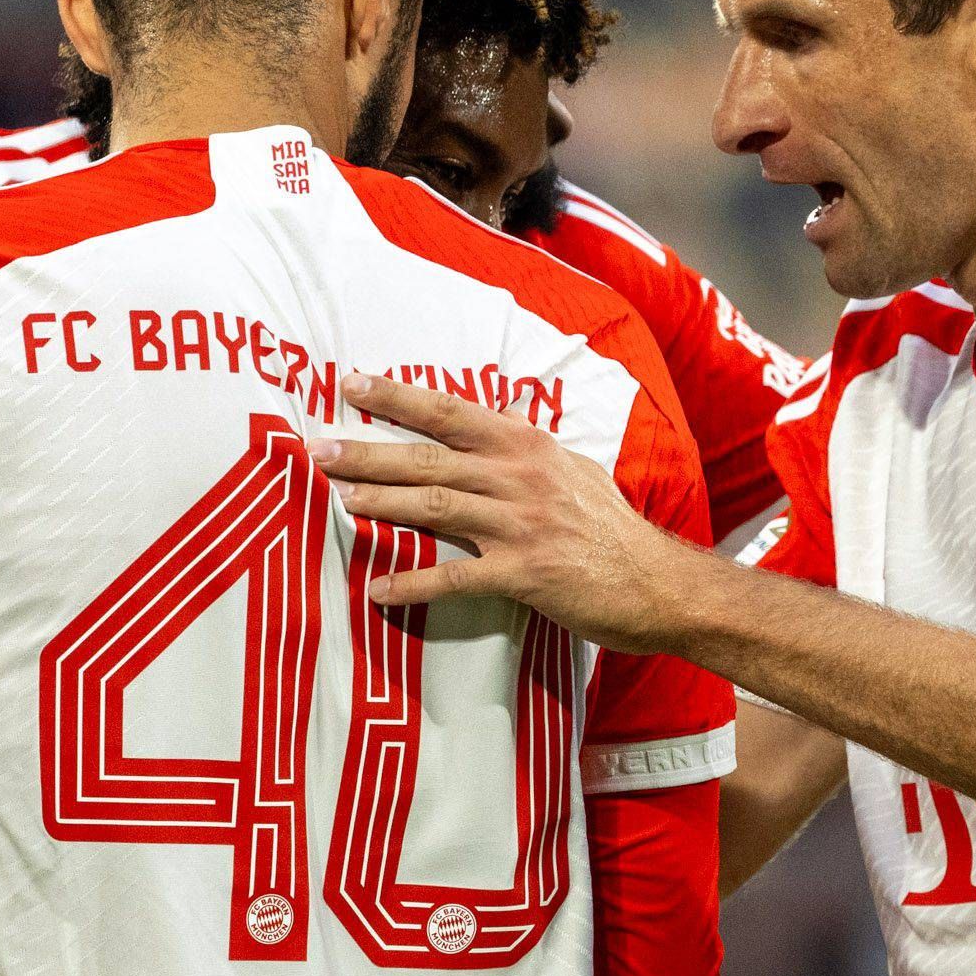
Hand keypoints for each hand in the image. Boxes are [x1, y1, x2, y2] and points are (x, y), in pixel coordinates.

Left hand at [313, 374, 700, 649]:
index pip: (451, 412)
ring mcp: (520, 525)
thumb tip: (499, 413)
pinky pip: (455, 578)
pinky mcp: (523, 574)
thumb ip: (528, 445)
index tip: (351, 384)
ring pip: (435, 507)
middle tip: (318, 448)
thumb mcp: (573, 470)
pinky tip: (379, 590)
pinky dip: (413, 584)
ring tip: (337, 501)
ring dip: (381, 504)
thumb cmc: (611, 529)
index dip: (398, 397)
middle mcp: (519, 477)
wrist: (657, 583)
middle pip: (429, 458)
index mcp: (527, 446)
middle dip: (369, 452)